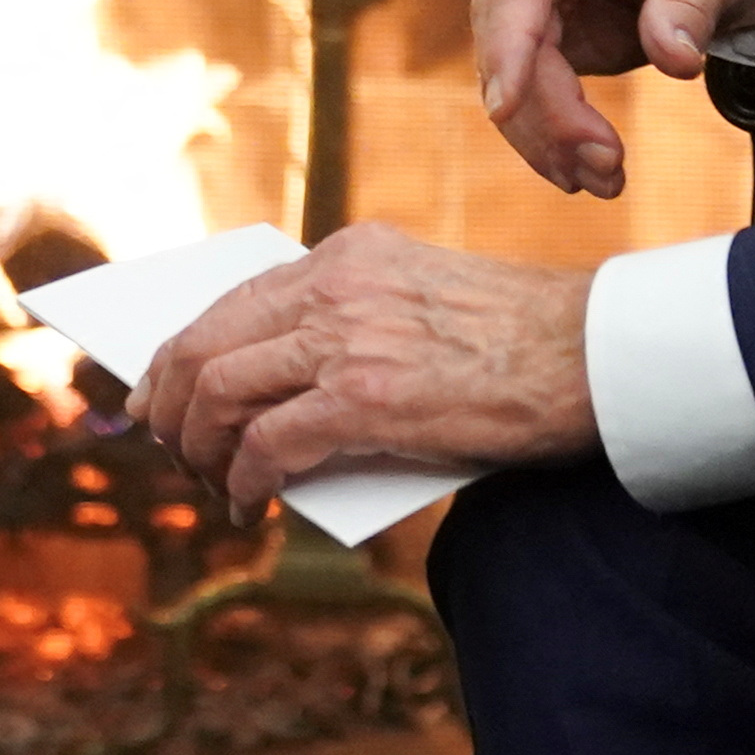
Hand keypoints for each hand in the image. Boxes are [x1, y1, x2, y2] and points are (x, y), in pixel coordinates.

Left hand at [125, 224, 593, 513]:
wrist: (595, 356)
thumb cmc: (522, 344)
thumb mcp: (425, 304)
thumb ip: (356, 326)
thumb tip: (278, 399)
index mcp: (350, 252)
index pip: (235, 300)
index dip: (182, 351)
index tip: (159, 387)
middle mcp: (337, 282)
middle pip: (208, 341)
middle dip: (172, 402)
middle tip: (167, 444)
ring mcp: (347, 336)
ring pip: (222, 390)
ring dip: (200, 447)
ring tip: (209, 482)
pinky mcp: (366, 396)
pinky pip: (269, 443)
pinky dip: (245, 479)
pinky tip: (250, 503)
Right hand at [472, 0, 754, 196]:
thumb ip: (693, 3)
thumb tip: (676, 60)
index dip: (510, 42)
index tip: (505, 106)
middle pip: (510, 34)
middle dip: (548, 111)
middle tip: (607, 168)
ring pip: (504, 72)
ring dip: (547, 135)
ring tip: (606, 180)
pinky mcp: (523, 28)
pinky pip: (521, 88)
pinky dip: (549, 134)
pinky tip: (584, 170)